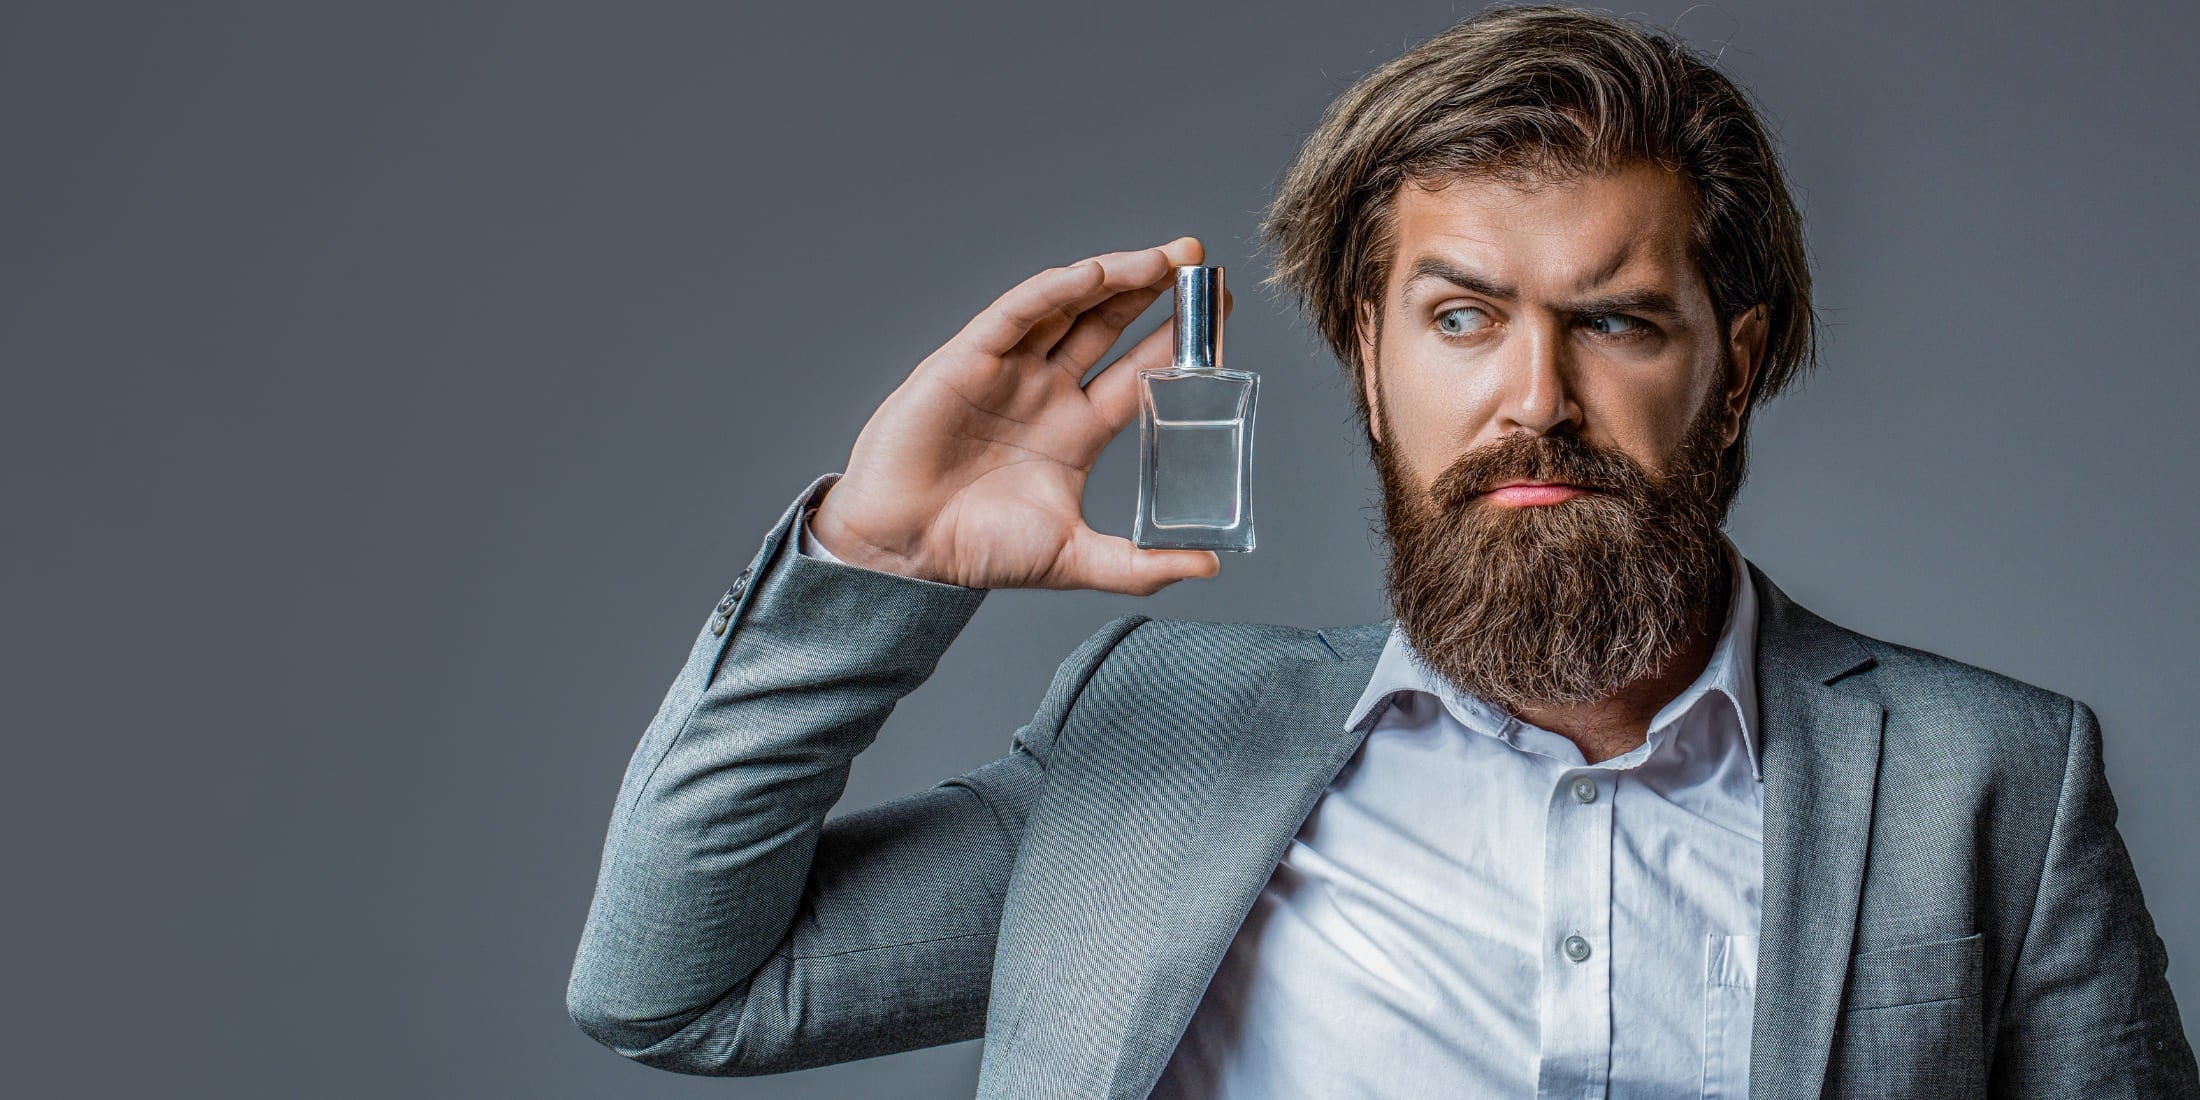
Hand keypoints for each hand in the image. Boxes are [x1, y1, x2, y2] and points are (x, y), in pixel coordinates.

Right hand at [809, 237, 1229, 594]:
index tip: (1222, 313)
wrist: (904, 552)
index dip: (1179, 341)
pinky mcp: (968, 359)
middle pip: (1110, 324)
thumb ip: (1141, 565)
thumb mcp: (1075, 559)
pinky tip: (1095, 274)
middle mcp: (1046, 390)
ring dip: (1117, 276)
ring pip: (1070, 306)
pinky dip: (1055, 290)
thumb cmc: (978, 552)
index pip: (1139, 370)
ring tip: (1165, 257)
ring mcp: (1009, 371)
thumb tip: (1210, 566)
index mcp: (1076, 429)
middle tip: (1199, 258)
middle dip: (1155, 289)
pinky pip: (1017, 313)